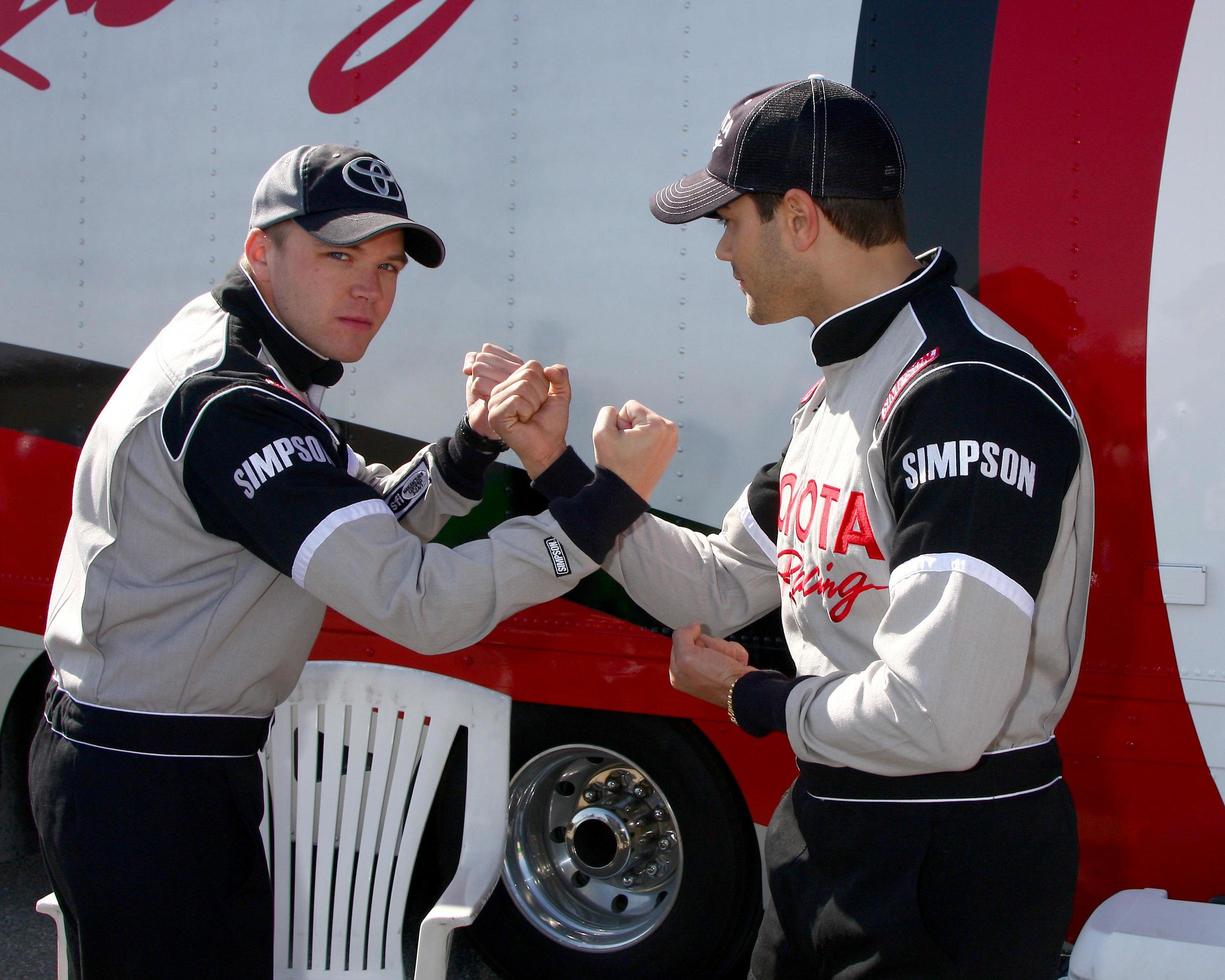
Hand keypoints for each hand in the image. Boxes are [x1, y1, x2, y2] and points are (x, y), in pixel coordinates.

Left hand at [463, 343, 523, 437]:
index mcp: (515, 362)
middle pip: (482, 357)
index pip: (487, 349)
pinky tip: (486, 399)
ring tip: (487, 393)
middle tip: (486, 387)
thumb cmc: (484, 396)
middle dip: (477, 373)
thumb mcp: (478, 373)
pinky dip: (476, 392)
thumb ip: (474, 359)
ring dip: (476, 383)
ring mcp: (513, 383)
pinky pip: (478, 383)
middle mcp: (518, 370)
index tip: (487, 376)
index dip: (481, 362)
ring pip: (479, 369)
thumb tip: (469, 368)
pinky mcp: (504, 396)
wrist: (487, 423)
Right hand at [486, 361, 570, 477]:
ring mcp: (495, 402)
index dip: (544, 384)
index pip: (532, 366)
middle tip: (535, 411)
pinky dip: (527, 412)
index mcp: (513, 383)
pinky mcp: (495, 415)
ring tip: (529, 416)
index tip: (541, 401)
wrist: (548, 447)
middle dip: (540, 395)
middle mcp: (501, 390)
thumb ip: (560, 375)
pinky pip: (516, 400)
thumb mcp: (561, 395)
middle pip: (527, 375)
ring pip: (522, 387)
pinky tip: (522, 421)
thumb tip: (549, 368)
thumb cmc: (550, 424)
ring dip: (534, 405)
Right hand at [592, 400, 677, 500]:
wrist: (625, 494)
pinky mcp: (670, 447)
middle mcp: (670, 430)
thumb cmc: (615, 466)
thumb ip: (607, 412)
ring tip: (633, 453)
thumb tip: (618, 412)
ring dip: (635, 435)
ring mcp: (672, 439)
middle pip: (639, 414)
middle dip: (629, 428)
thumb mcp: (601, 433)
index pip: (630, 407)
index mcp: (658, 425)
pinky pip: (650, 434)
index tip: (622, 442)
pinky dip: (642, 441)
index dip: (619, 422)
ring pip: (644, 423)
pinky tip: (639, 456)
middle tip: (627, 449)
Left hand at [669, 623, 754, 705]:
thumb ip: (682, 636)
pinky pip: (730, 648)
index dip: (692, 641)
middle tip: (715, 657)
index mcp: (678, 672)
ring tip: (727, 660)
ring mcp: (711, 670)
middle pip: (700, 641)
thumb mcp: (687, 656)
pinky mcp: (727, 668)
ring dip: (723, 648)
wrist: (745, 689)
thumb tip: (692, 627)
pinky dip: (734, 651)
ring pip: (716, 643)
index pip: (680, 642)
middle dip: (710, 644)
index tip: (699, 648)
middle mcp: (693, 673)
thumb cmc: (716, 679)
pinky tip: (735, 662)